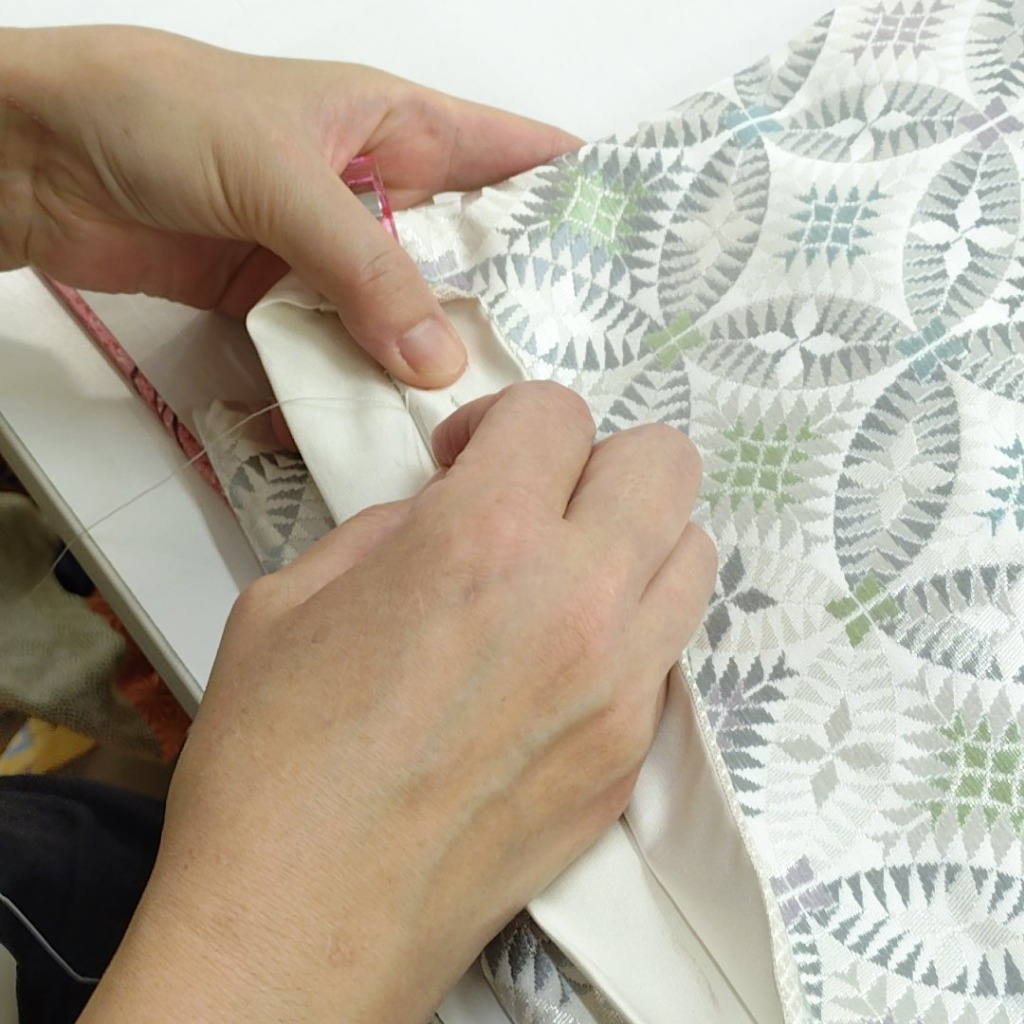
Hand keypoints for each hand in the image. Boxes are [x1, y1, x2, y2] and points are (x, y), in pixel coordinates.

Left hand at [0, 26, 578, 385]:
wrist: (39, 160)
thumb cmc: (157, 115)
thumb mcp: (282, 176)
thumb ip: (364, 270)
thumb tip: (436, 360)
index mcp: (397, 124)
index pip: (513, 153)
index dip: (576, 194)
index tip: (633, 252)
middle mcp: (377, 191)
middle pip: (470, 253)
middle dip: (517, 303)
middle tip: (575, 365)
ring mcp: (331, 253)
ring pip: (410, 311)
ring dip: (440, 356)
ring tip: (500, 409)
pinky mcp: (285, 301)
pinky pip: (346, 346)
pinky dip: (369, 380)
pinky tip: (402, 419)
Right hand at [81, 383, 715, 1022]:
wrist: (298, 925)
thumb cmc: (275, 773)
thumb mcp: (295, 598)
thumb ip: (391, 527)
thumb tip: (446, 510)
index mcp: (482, 542)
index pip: (558, 413)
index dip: (505, 421)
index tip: (471, 458)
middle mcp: (575, 605)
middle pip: (664, 464)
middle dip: (597, 460)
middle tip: (535, 496)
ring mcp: (620, 688)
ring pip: (691, 553)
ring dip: (631, 538)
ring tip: (560, 571)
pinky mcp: (628, 759)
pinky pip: (668, 649)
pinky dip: (630, 624)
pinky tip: (559, 656)